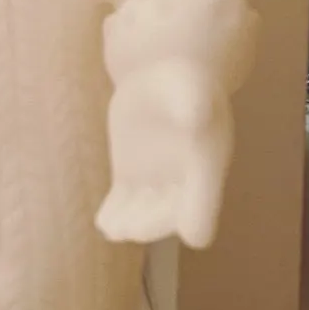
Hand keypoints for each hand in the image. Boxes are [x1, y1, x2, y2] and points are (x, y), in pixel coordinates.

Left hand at [96, 57, 234, 248]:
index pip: (204, 213)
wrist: (165, 82)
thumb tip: (193, 116)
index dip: (195, 218)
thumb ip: (193, 105)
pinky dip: (112, 216)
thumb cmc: (186, 86)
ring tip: (113, 226)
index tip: (184, 225)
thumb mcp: (191, 89)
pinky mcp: (129, 178)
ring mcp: (154, 185)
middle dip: (151, 224)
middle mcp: (181, 186)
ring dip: (129, 224)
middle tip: (129, 227)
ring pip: (142, 218)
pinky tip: (104, 222)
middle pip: (167, 221)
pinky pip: (121, 205)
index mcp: (204, 172)